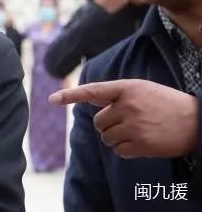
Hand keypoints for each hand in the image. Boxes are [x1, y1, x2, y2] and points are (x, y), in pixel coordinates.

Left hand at [49, 79, 198, 157]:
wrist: (196, 122)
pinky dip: (126, 149)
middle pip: (98, 121)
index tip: (52, 100)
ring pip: (106, 137)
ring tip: (139, 131)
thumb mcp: (142, 90)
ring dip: (117, 138)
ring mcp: (134, 126)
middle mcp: (128, 105)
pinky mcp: (140, 144)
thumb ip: (117, 94)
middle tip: (130, 121)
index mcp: (128, 88)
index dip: (70, 95)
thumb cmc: (166, 104)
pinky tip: (142, 142)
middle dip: (109, 124)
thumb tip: (89, 100)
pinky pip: (118, 150)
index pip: (93, 91)